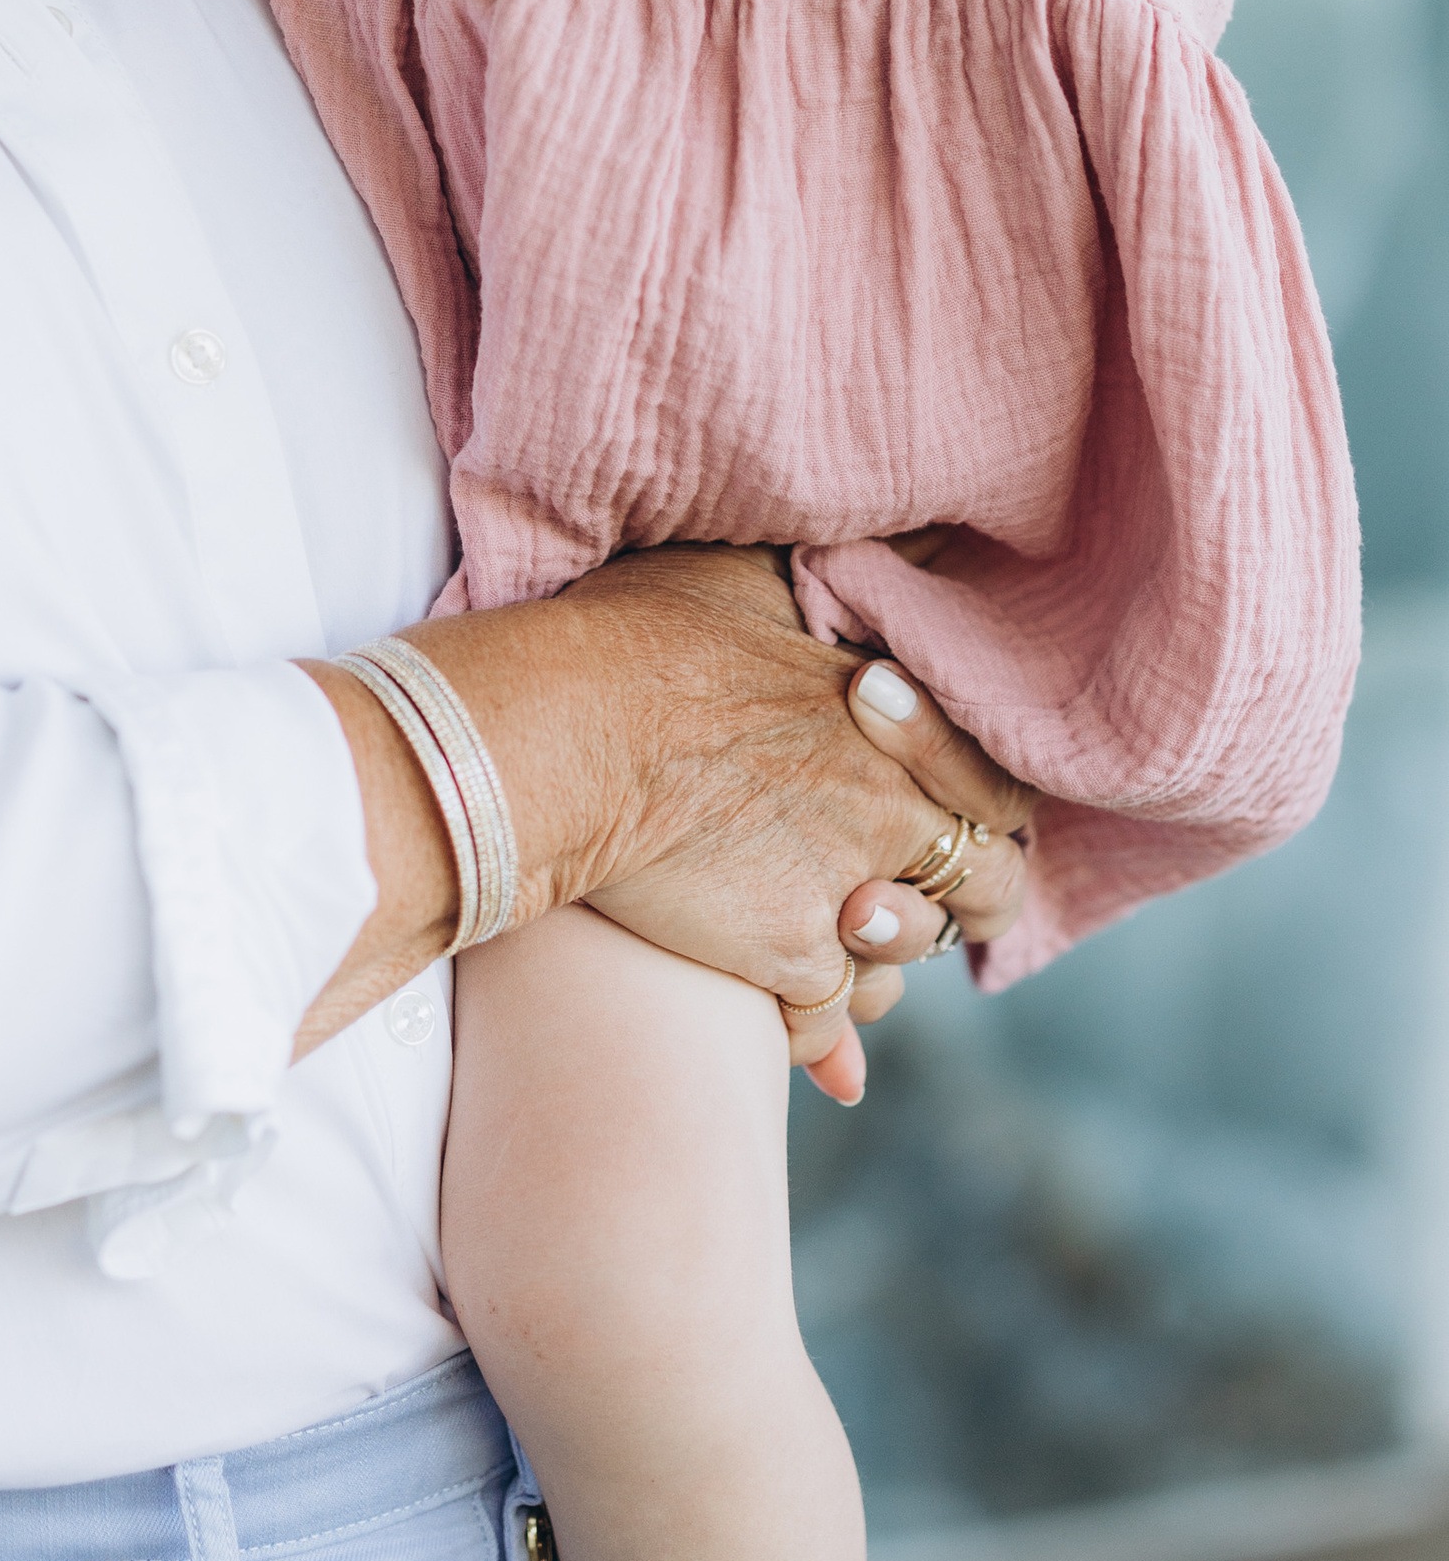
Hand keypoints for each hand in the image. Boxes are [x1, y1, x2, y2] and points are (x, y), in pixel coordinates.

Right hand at [297, 546, 1031, 1081]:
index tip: (933, 806)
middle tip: (901, 889)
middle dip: (960, 898)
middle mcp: (891, 805)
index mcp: (898, 714)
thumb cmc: (640, 635)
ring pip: (907, 954)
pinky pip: (829, 1016)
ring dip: (880, 957)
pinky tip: (794, 1032)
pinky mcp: (788, 953)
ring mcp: (846, 885)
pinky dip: (814, 1032)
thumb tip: (905, 528)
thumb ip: (838, 570)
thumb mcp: (754, 573)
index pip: (996, 779)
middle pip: (986, 883)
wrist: (563, 729)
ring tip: (833, 938)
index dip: (974, 800)